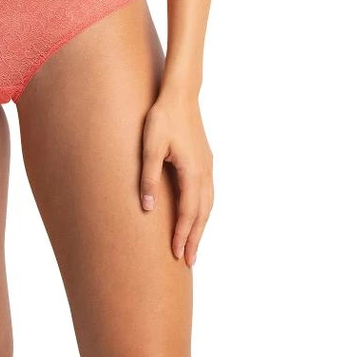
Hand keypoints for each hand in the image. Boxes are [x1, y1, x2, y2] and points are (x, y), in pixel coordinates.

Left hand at [139, 89, 212, 266]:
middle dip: (195, 238)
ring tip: (194, 244)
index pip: (188, 213)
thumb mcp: (150, 147)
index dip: (183, 235)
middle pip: (202, 214)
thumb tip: (148, 207)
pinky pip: (209, 193)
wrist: (181, 95)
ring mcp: (208, 166)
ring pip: (208, 204)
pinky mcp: (206, 159)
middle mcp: (205, 172)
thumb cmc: (163, 118)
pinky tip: (198, 213)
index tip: (177, 255)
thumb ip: (149, 178)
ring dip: (201, 226)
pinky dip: (204, 209)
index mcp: (192, 172)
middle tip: (189, 262)